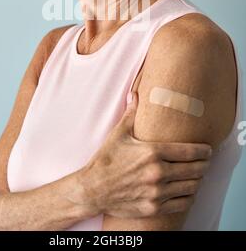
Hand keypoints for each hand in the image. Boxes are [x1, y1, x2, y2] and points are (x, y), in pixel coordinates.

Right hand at [82, 91, 211, 218]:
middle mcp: (157, 173)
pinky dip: (189, 197)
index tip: (208, 149)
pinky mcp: (154, 207)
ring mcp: (157, 192)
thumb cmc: (106, 160)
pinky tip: (186, 191)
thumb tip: (136, 94)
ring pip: (192, 187)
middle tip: (205, 161)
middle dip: (204, 164)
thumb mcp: (119, 133)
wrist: (93, 189)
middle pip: (196, 169)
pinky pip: (182, 203)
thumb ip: (132, 114)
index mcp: (152, 152)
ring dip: (198, 180)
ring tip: (197, 175)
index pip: (190, 151)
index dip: (204, 150)